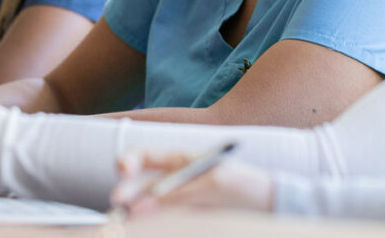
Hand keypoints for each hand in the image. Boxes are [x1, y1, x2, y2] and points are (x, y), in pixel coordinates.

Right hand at [110, 150, 273, 214]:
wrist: (266, 204)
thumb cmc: (244, 185)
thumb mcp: (214, 184)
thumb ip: (180, 193)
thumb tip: (144, 205)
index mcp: (180, 160)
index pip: (143, 156)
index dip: (128, 161)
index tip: (124, 171)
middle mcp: (172, 181)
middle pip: (138, 186)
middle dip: (125, 193)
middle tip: (119, 205)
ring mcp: (176, 202)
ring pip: (145, 208)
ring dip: (135, 214)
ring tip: (129, 223)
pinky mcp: (183, 219)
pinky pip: (161, 221)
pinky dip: (151, 225)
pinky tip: (147, 228)